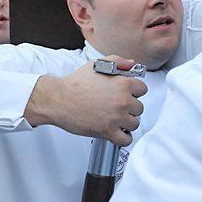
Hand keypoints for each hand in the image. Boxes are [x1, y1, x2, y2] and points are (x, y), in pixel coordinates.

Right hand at [24, 55, 147, 145]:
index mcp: (123, 84)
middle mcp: (122, 101)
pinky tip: (117, 132)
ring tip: (116, 119)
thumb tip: (131, 64)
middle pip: (139, 108)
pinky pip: (126, 140)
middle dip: (130, 108)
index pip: (143, 90)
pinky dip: (123, 138)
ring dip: (126, 122)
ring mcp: (116, 117)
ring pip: (134, 124)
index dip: (134, 92)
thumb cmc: (75, 83)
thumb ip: (118, 62)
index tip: (126, 95)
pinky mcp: (107, 131)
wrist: (58, 99)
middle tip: (117, 107)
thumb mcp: (98, 64)